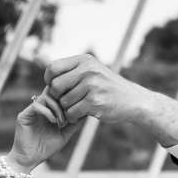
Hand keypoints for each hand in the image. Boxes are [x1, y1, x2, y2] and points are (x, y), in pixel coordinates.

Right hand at [12, 90, 69, 168]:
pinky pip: (36, 106)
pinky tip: (53, 121)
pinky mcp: (24, 116)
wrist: (30, 160)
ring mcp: (31, 111)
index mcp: (48, 111)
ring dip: (56, 107)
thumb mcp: (65, 135)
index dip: (68, 99)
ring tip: (62, 121)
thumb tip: (87, 113)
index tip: (76, 109)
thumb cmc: (46, 148)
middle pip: (52, 92)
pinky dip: (47, 112)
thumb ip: (74, 124)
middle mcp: (39, 108)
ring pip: (45, 97)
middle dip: (64, 102)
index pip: (58, 96)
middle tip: (70, 114)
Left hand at [48, 54, 177, 145]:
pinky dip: (73, 117)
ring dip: (67, 109)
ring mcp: (92, 86)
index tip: (56, 89)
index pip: (53, 68)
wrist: (134, 101)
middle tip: (65, 102)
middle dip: (56, 97)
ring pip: (63, 101)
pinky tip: (82, 115)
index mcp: (85, 61)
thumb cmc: (109, 87)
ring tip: (78, 108)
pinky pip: (71, 112)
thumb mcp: (93, 71)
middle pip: (55, 85)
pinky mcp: (95, 102)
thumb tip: (44, 71)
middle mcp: (88, 70)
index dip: (49, 80)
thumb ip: (72, 70)